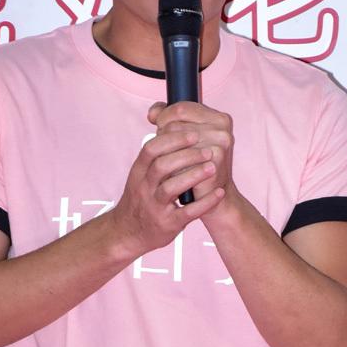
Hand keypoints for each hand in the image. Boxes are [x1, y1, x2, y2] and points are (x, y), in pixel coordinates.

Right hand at [106, 125, 219, 258]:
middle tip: (208, 150)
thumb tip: (163, 114)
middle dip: (186, 155)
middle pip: (161, 165)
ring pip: (171, 188)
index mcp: (139, 171)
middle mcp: (144, 188)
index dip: (172, 139)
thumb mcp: (140, 173)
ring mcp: (155, 207)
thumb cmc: (141, 197)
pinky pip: (186, 213)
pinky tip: (219, 193)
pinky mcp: (167, 224)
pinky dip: (204, 203)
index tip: (194, 132)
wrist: (128, 232)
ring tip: (213, 167)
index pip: (151, 149)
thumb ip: (155, 149)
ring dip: (193, 176)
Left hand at [147, 101, 237, 218]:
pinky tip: (176, 174)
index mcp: (219, 118)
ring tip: (173, 164)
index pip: (181, 108)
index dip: (164, 117)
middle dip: (163, 137)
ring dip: (166, 153)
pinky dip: (172, 166)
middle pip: (174, 123)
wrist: (216, 199)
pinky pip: (178, 157)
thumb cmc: (198, 168)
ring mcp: (219, 143)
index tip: (159, 128)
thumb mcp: (187, 141)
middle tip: (167, 153)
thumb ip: (170, 120)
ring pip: (173, 139)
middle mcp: (222, 128)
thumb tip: (153, 114)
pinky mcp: (213, 160)